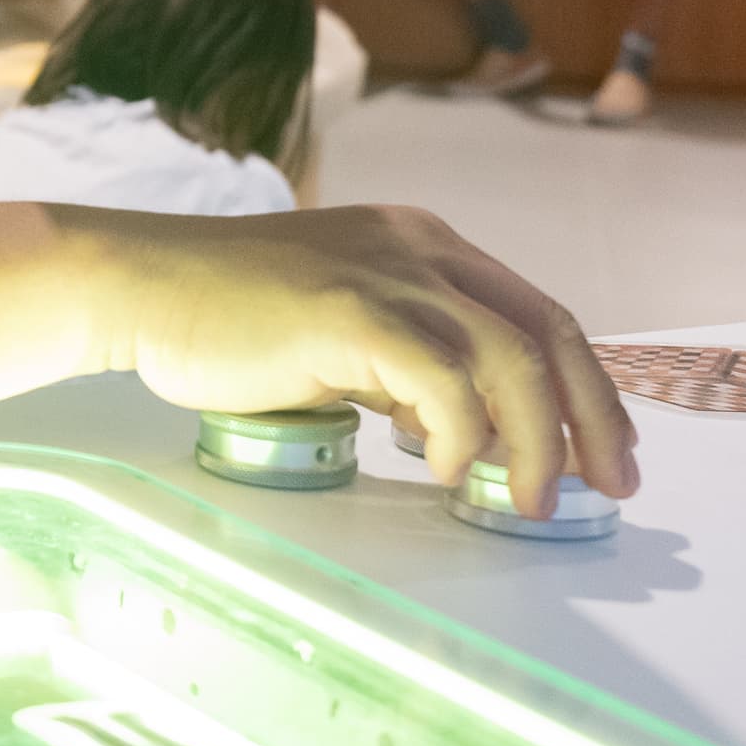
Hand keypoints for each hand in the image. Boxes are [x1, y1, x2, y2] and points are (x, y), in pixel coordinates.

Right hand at [115, 204, 637, 514]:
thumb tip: (462, 429)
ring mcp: (387, 272)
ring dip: (535, 439)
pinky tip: (443, 470)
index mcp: (423, 246)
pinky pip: (441, 379)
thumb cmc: (222, 319)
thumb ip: (402, 366)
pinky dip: (460, 432)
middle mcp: (421, 248)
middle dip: (591, 417)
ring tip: (528, 499)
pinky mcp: (350, 308)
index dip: (586, 387)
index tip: (603, 452)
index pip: (537, 313)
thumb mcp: (339, 333)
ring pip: (509, 355)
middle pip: (547, 330)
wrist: (136, 285)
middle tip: (609, 486)